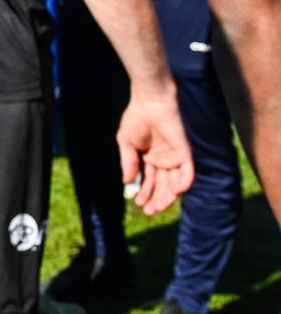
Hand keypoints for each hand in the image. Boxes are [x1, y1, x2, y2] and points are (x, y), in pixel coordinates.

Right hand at [116, 90, 193, 214]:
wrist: (150, 103)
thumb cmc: (136, 119)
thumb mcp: (126, 143)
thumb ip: (128, 162)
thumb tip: (127, 183)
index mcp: (149, 157)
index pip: (148, 179)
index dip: (144, 192)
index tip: (137, 202)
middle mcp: (163, 160)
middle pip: (162, 184)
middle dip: (155, 198)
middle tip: (148, 210)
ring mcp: (174, 157)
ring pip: (173, 182)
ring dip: (167, 196)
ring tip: (157, 207)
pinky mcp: (184, 153)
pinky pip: (187, 172)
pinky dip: (183, 182)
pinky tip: (175, 192)